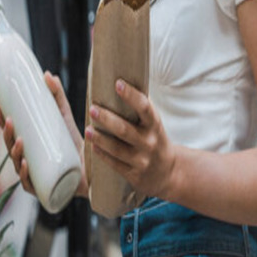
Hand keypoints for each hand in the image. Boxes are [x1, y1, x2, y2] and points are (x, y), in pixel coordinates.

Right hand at [0, 71, 88, 197]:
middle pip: (10, 149)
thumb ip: (57, 96)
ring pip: (18, 166)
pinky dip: (25, 175)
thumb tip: (48, 74)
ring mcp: (35, 177)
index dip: (1, 122)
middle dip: (6, 135)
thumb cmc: (75, 145)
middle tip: (10, 121)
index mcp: (29, 147)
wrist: (94, 169)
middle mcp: (28, 162)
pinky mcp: (44, 189)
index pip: (10, 134)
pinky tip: (25, 165)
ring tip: (19, 141)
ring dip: (15, 153)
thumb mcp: (65, 118)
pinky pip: (31, 184)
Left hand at [86, 79, 177, 199]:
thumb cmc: (154, 139)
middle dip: (107, 119)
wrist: (169, 172)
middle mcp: (149, 142)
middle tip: (92, 108)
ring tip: (88, 130)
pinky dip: (103, 155)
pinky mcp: (134, 174)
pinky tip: (92, 146)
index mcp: (154, 124)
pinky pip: (115, 164)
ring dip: (100, 139)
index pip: (144, 107)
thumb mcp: (152, 124)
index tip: (117, 83)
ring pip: (117, 149)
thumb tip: (117, 83)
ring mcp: (142, 160)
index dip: (131, 95)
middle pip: (125, 129)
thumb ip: (139, 109)